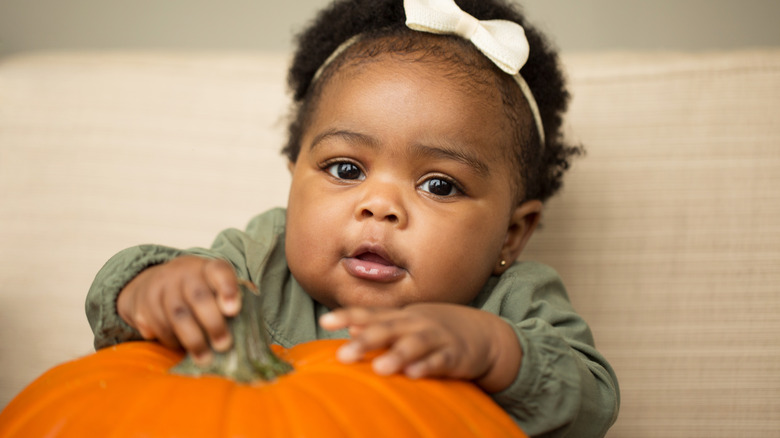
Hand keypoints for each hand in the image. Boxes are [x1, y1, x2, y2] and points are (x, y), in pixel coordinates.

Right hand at [116, 256, 240, 363]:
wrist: (155, 282)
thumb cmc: (197, 291)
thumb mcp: (213, 288)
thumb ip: (229, 304)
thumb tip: (247, 336)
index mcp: (207, 268)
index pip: (219, 271)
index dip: (228, 289)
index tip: (234, 310)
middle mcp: (183, 272)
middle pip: (198, 296)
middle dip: (213, 324)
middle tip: (224, 345)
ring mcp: (162, 285)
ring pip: (177, 315)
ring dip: (193, 340)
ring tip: (205, 359)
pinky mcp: (144, 301)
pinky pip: (159, 325)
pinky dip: (172, 340)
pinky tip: (181, 347)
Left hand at [319, 303, 521, 392]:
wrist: (483, 334)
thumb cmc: (435, 331)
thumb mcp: (407, 325)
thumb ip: (380, 327)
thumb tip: (349, 328)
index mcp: (401, 317)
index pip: (371, 314)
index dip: (347, 315)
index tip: (324, 322)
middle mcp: (416, 324)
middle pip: (389, 329)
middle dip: (366, 341)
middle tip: (343, 355)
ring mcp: (437, 338)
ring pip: (415, 344)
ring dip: (397, 354)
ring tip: (379, 368)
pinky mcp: (456, 355)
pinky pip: (441, 361)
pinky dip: (428, 366)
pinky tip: (414, 375)